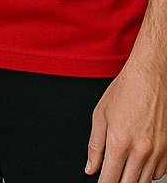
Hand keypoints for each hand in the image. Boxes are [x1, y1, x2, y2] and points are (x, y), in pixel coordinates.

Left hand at [86, 56, 166, 181]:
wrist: (150, 78)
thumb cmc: (125, 92)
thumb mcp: (100, 115)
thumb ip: (94, 146)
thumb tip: (91, 168)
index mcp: (119, 141)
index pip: (110, 178)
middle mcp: (141, 150)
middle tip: (110, 180)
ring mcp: (158, 152)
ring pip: (145, 181)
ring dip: (132, 180)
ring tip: (122, 174)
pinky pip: (158, 174)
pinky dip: (148, 174)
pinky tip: (138, 166)